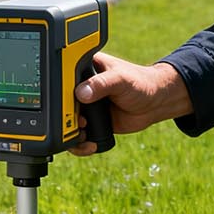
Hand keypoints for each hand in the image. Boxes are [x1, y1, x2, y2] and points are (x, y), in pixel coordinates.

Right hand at [69, 53, 191, 155]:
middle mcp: (81, 88)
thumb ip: (102, 84)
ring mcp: (85, 106)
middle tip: (79, 122)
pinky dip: (79, 144)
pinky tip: (90, 144)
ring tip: (84, 135)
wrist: (155, 103)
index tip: (65, 105)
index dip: (58, 93)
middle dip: (64, 118)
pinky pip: (77, 135)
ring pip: (66, 122)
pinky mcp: (91, 122)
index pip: (62, 79)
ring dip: (70, 133)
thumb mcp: (121, 79)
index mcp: (83, 69)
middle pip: (60, 104)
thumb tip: (82, 93)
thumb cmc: (140, 83)